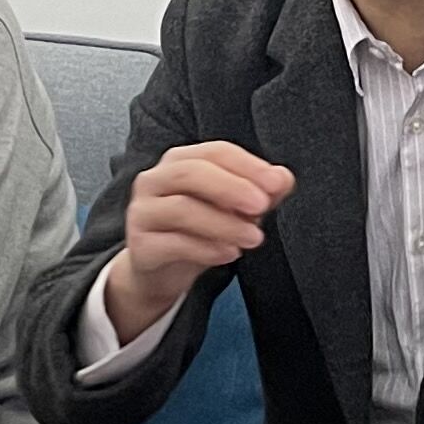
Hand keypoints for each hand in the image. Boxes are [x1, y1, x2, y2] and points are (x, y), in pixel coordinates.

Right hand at [106, 140, 293, 336]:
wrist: (160, 271)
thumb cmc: (197, 230)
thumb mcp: (232, 209)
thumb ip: (259, 192)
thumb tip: (283, 178)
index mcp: (180, 161)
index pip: (215, 152)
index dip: (248, 165)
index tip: (277, 182)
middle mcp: (155, 180)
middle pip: (191, 173)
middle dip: (231, 187)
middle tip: (263, 205)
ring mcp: (143, 212)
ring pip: (182, 209)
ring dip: (224, 223)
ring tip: (254, 237)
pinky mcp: (140, 245)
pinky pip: (173, 244)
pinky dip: (206, 249)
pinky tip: (230, 254)